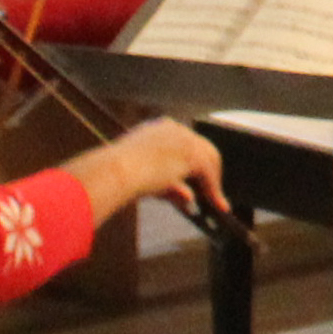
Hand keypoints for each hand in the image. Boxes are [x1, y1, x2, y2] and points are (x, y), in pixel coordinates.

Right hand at [93, 118, 228, 221]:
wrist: (115, 171)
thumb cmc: (119, 176)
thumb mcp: (146, 178)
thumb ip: (169, 185)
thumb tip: (188, 198)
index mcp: (158, 128)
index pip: (184, 143)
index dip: (191, 163)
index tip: (195, 177)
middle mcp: (174, 129)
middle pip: (202, 149)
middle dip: (208, 172)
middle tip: (210, 192)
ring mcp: (185, 140)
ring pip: (208, 161)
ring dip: (213, 183)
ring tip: (216, 202)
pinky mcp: (192, 156)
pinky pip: (208, 175)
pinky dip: (214, 191)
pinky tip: (218, 205)